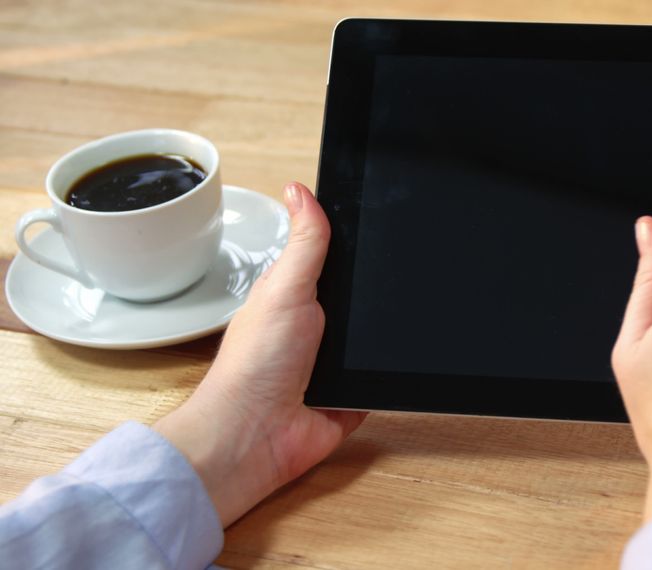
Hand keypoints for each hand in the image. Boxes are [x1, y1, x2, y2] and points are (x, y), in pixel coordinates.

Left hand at [154, 182, 364, 526]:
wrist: (256, 437)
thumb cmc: (254, 366)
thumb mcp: (284, 289)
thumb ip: (303, 244)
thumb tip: (300, 189)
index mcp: (295, 293)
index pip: (334, 257)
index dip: (357, 242)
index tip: (384, 222)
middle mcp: (315, 325)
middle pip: (361, 295)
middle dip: (377, 293)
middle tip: (393, 284)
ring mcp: (333, 362)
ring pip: (376, 336)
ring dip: (382, 338)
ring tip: (387, 330)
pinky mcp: (351, 394)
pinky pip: (382, 377)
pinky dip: (388, 375)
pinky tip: (388, 368)